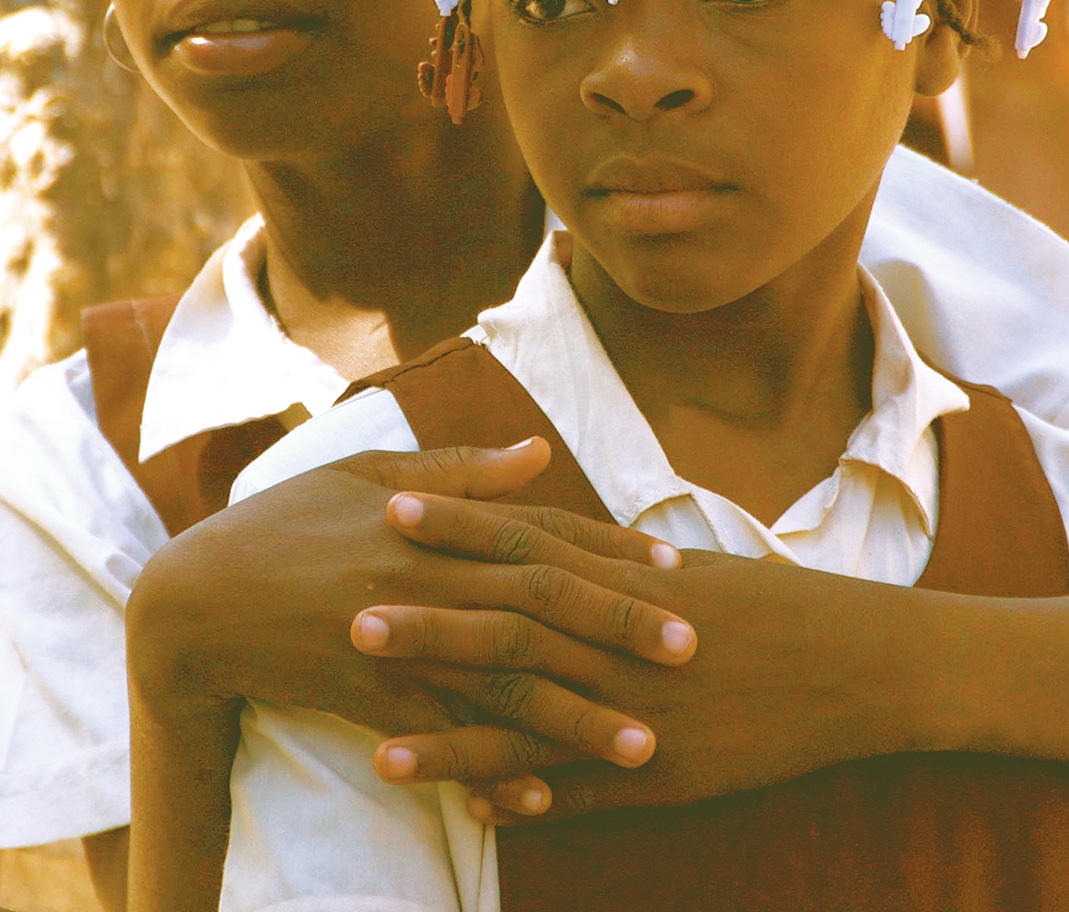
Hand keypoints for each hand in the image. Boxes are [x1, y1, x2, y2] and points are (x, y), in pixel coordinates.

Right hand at [126, 437, 693, 775]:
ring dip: (577, 716)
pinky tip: (543, 798)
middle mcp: (429, 582)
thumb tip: (536, 450)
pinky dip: (492, 767)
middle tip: (692, 650)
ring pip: (504, 686)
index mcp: (439, 524)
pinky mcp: (371, 702)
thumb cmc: (288, 521)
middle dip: (619, 627)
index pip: (543, 536)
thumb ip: (461, 471)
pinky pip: (444, 742)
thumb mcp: (370, 475)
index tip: (678, 565)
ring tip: (644, 744)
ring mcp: (402, 647)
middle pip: (542, 607)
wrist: (197, 598)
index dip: (611, 551)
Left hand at [356, 493, 913, 820]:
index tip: (393, 511)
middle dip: (431, 622)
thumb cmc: (778, 606)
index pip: (530, 544)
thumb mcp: (698, 570)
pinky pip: (585, 790)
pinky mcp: (667, 771)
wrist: (858, 664)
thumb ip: (619, 560)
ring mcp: (643, 711)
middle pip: (512, 628)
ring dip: (454, 735)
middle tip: (350, 613)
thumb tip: (555, 539)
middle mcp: (626, 642)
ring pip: (532, 723)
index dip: (459, 528)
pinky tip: (475, 808)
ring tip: (378, 748)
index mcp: (632, 581)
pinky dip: (530, 797)